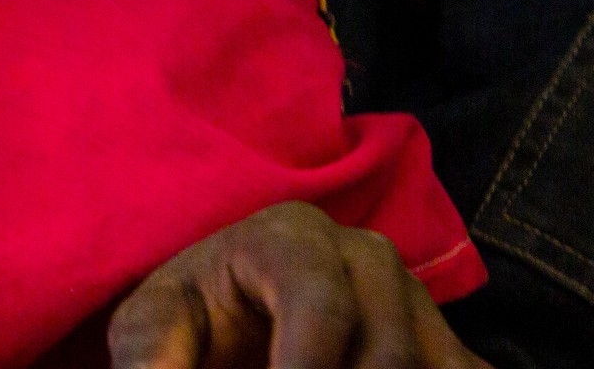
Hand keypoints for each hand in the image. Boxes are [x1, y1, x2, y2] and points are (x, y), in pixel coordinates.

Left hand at [108, 205, 487, 368]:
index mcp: (291, 237)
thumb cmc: (193, 314)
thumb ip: (153, 354)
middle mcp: (365, 256)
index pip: (320, 304)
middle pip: (387, 347)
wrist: (231, 313)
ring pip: (430, 364)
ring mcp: (412, 298)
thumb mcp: (155, 327)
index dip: (306, 368)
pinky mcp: (440, 341)